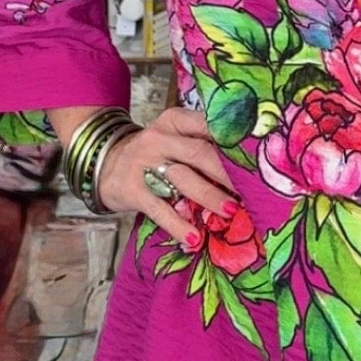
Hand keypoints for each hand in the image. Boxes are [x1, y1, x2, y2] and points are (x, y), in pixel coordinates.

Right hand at [96, 105, 238, 248]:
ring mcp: (143, 163)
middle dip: (227, 174)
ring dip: (209, 197)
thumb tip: (247, 168)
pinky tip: (194, 239)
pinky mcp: (132, 190)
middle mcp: (159, 138)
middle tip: (251, 191)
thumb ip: (202, 145)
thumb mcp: (174, 137)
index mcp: (175, 121)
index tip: (255, 158)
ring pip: (183, 179)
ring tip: (231, 212)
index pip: (208, 125)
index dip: (233, 142)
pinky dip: (178, 225)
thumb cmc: (154, 153)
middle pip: (200, 153)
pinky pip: (159, 209)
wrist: (105, 162)